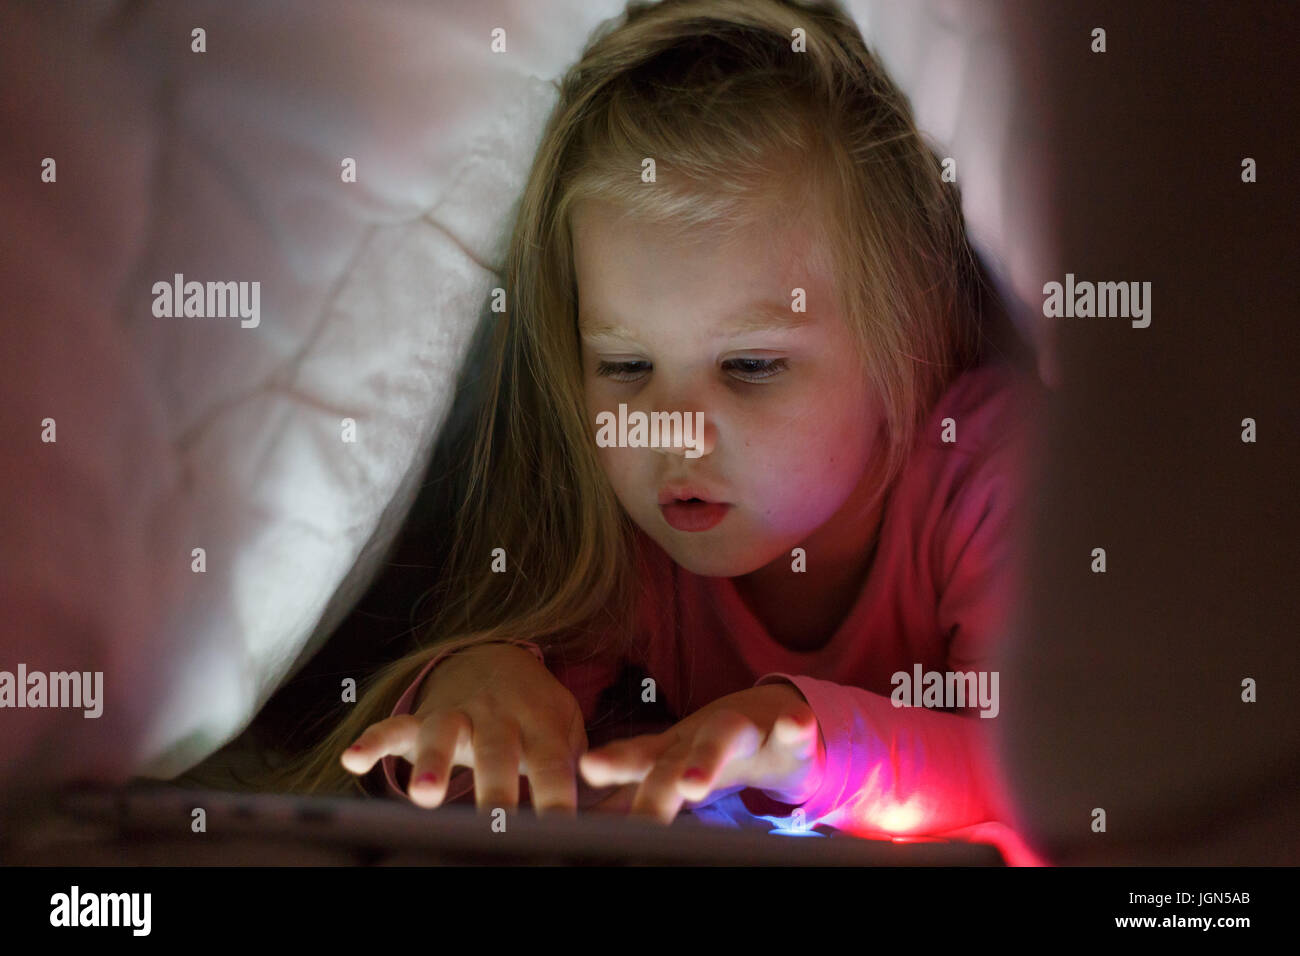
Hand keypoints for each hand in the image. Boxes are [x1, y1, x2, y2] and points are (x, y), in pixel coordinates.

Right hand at [340, 641, 586, 816]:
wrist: (497, 659)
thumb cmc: (538, 713)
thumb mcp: (565, 729)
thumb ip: (575, 767)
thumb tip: (604, 817)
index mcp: (540, 725)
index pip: (553, 765)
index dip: (556, 798)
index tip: (560, 830)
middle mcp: (498, 717)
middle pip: (496, 751)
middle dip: (495, 787)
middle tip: (496, 820)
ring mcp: (458, 713)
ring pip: (443, 734)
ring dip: (432, 763)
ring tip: (424, 796)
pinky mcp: (423, 715)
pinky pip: (394, 725)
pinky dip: (372, 740)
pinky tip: (353, 759)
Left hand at [577, 683, 826, 824]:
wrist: (779, 717)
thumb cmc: (717, 750)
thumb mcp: (675, 765)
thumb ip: (633, 787)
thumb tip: (590, 815)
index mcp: (677, 748)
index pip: (640, 757)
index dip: (614, 763)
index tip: (588, 770)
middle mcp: (704, 734)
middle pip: (677, 757)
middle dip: (658, 786)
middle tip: (640, 818)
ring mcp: (746, 729)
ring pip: (724, 736)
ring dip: (707, 758)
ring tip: (692, 785)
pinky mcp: (788, 733)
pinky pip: (794, 729)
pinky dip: (795, 727)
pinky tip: (795, 725)